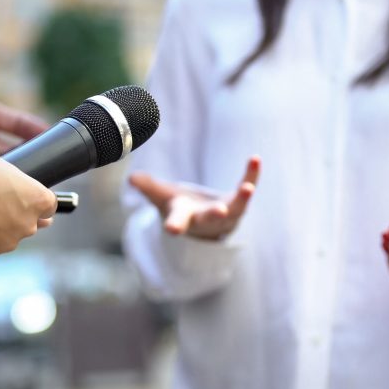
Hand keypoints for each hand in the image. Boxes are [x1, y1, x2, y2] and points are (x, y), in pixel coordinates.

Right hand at [130, 157, 259, 239]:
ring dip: (243, 198)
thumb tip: (132, 178)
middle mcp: (207, 220)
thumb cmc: (179, 208)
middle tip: (219, 211)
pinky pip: (247, 187)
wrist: (203, 223)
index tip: (171, 230)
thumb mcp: (161, 197)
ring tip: (248, 187)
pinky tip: (255, 159)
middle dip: (214, 215)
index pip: (178, 222)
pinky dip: (251, 175)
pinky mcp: (239, 203)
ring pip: (236, 209)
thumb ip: (148, 187)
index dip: (175, 225)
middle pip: (210, 219)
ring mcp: (226, 214)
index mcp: (185, 218)